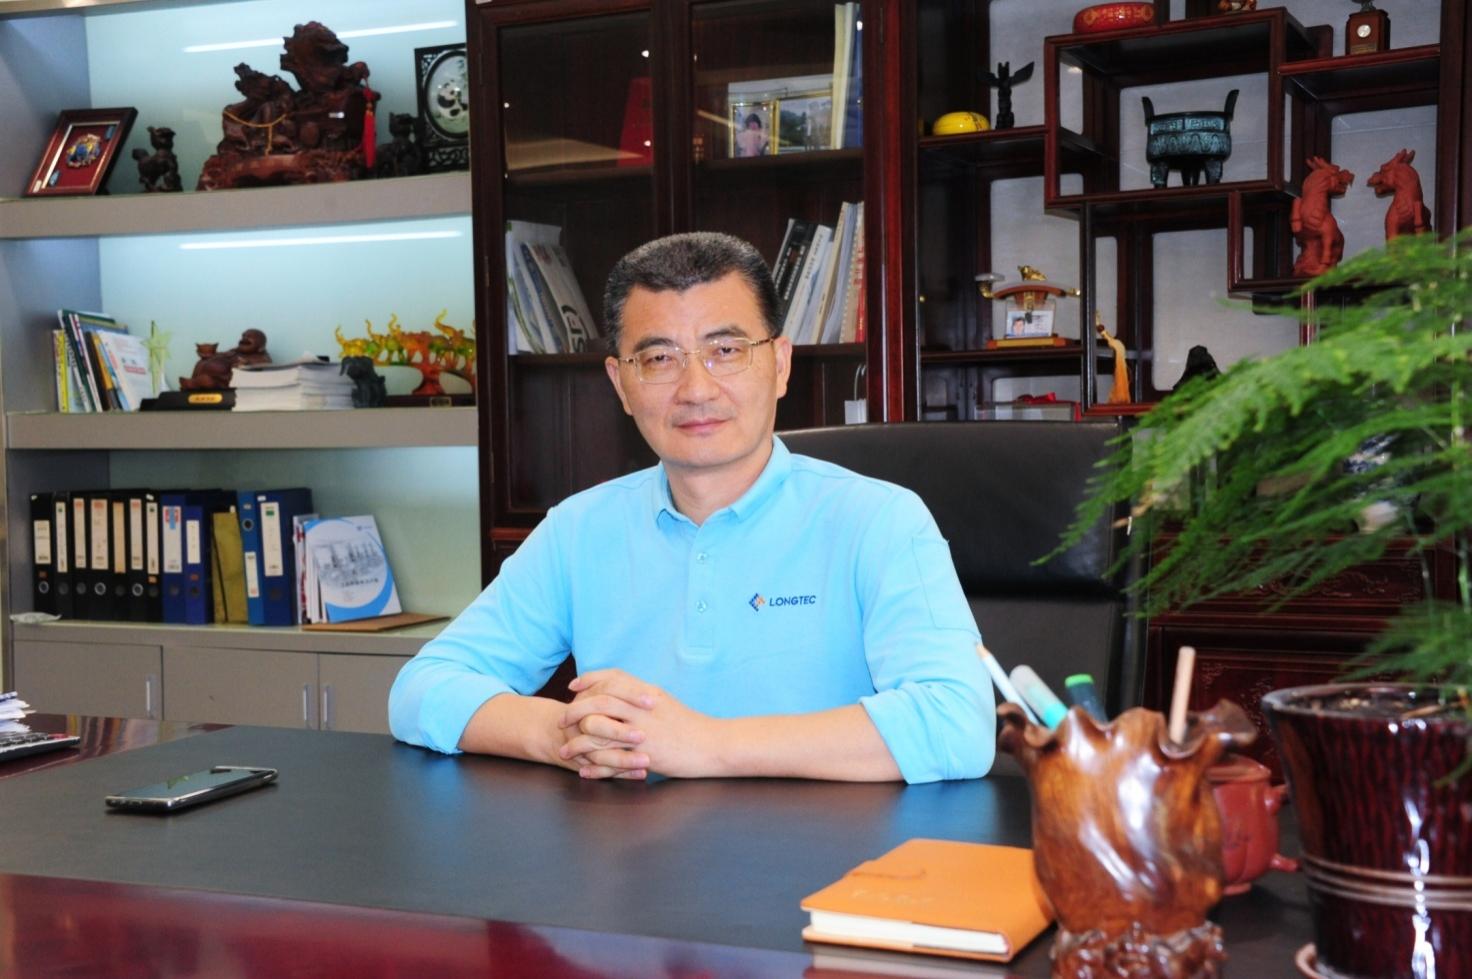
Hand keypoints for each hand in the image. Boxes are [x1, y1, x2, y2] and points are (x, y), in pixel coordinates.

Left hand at [558, 669, 719, 779]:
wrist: (712, 745)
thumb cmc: (689, 725)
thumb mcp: (665, 702)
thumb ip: (641, 696)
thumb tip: (619, 691)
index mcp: (647, 693)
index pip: (613, 678)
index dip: (590, 679)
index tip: (574, 687)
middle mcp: (643, 709)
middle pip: (600, 701)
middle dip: (575, 710)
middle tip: (562, 720)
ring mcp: (643, 732)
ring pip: (600, 732)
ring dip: (578, 743)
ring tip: (565, 751)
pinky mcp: (645, 754)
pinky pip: (612, 760)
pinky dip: (594, 767)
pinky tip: (584, 772)